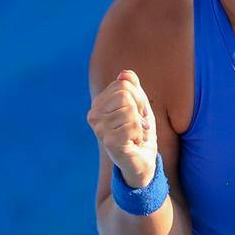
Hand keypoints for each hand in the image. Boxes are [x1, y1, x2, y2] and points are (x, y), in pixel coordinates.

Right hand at [87, 69, 158, 187]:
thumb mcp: (139, 105)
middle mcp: (93, 115)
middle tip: (137, 126)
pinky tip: (133, 144)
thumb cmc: (139, 132)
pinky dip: (139, 135)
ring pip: (130, 110)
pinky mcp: (108, 142)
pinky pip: (133, 126)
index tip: (137, 114)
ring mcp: (99, 129)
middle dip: (140, 109)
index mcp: (99, 104)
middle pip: (125, 94)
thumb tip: (124, 74)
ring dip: (139, 125)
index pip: (123, 84)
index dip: (138, 97)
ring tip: (134, 136)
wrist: (141, 161)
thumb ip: (132, 87)